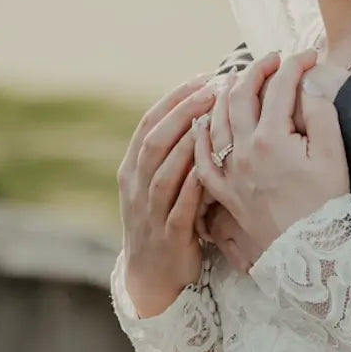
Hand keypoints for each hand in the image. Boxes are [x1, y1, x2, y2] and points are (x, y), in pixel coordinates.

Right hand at [118, 77, 215, 316]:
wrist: (153, 276)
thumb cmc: (168, 217)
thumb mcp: (167, 180)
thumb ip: (180, 149)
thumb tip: (212, 104)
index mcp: (133, 167)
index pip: (151, 121)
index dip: (177, 96)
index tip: (206, 75)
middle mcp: (136, 185)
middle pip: (156, 140)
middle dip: (185, 111)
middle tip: (214, 89)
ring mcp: (149, 211)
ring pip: (164, 171)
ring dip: (190, 143)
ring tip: (216, 119)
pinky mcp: (168, 235)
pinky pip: (180, 206)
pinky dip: (195, 185)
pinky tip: (214, 167)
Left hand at [194, 50, 350, 266]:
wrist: (309, 254)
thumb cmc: (327, 204)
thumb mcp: (333, 155)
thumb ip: (320, 113)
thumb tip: (308, 83)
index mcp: (273, 138)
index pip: (280, 87)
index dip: (295, 65)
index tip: (309, 56)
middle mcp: (244, 151)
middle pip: (240, 96)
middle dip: (256, 70)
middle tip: (273, 59)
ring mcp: (230, 172)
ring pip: (216, 121)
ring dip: (225, 94)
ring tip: (238, 79)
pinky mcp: (224, 192)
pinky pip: (202, 157)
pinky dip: (202, 134)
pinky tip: (204, 121)